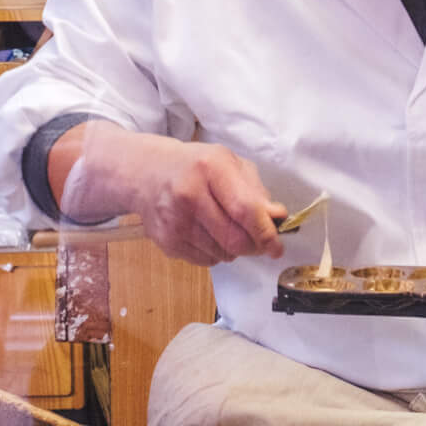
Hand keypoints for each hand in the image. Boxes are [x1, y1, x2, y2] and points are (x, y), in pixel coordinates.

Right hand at [62, 126, 286, 266]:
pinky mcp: (166, 242)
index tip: (277, 246)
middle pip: (235, 239)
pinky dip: (216, 253)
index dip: (266, 233)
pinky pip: (205, 261)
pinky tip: (208, 233)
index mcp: (210, 168)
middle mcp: (189, 194)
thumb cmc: (197, 167)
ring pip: (222, 254)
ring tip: (228, 229)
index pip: (245, 210)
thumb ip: (256, 191)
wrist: (147, 173)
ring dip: (235, 249)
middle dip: (254, 246)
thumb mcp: (229, 164)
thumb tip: (278, 218)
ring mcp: (174, 221)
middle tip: (259, 242)